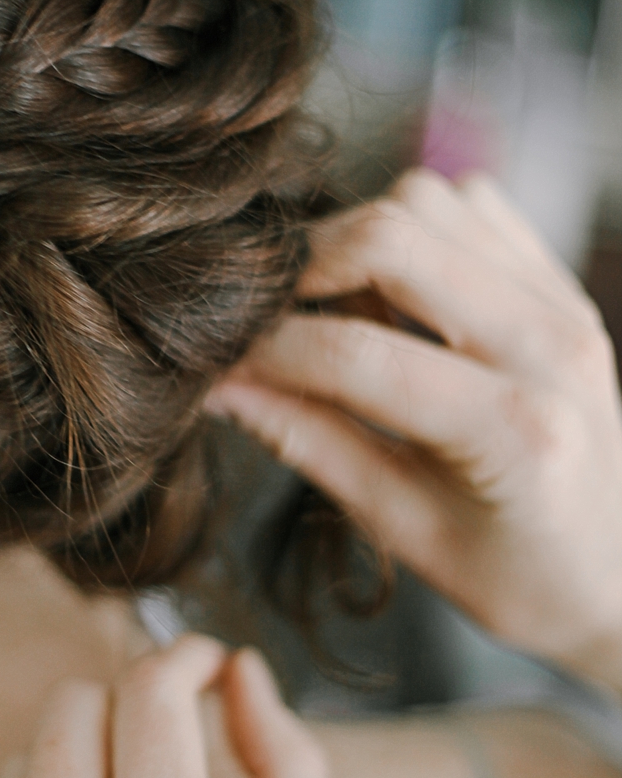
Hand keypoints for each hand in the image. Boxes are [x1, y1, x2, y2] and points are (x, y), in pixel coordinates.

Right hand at [205, 168, 621, 690]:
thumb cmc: (516, 574)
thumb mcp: (404, 528)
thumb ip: (310, 445)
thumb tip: (219, 387)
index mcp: (516, 429)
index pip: (356, 353)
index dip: (265, 349)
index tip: (214, 362)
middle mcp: (549, 344)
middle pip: (393, 237)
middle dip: (303, 271)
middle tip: (263, 322)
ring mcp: (562, 302)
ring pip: (427, 202)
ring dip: (357, 243)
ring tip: (336, 314)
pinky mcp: (561, 281)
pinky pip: (469, 207)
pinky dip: (412, 232)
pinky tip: (393, 299)